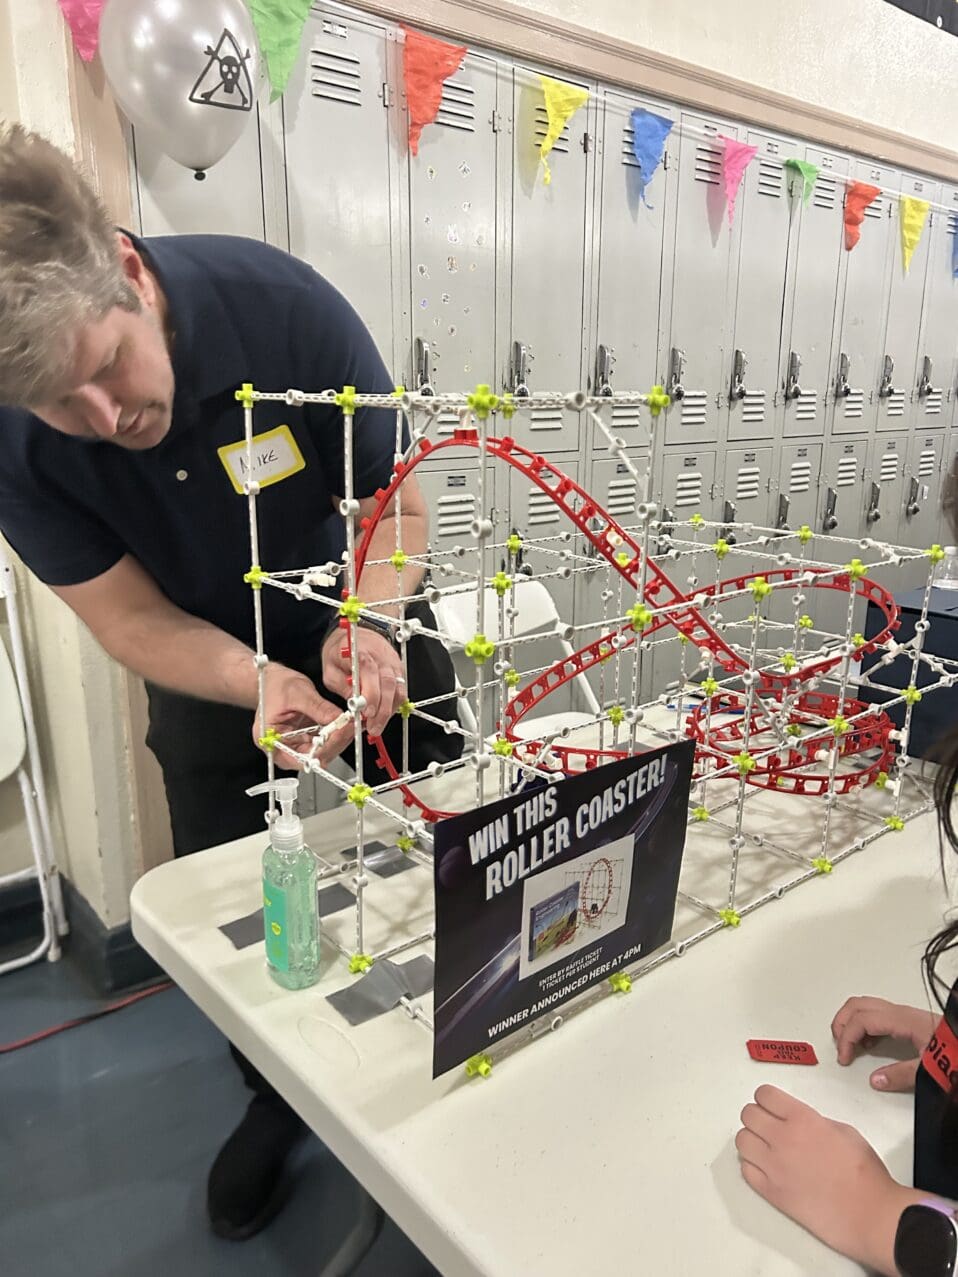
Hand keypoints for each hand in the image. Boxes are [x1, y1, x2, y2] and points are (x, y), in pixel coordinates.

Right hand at [252, 663, 352, 768]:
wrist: (272, 681)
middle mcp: (282, 748)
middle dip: (334, 743)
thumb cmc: (274, 687)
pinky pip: (324, 743)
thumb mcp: (297, 693)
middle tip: (348, 727)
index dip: (321, 750)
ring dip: (337, 739)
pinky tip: (343, 723)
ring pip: (322, 752)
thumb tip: (338, 720)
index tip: (338, 734)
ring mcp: (296, 745)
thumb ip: (318, 708)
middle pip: (313, 758)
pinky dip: (335, 734)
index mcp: (270, 741)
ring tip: (347, 723)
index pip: (299, 758)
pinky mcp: (306, 739)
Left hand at [321, 624, 405, 736]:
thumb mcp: (330, 669)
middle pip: (388, 684)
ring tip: (378, 725)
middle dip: (382, 710)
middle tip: (373, 727)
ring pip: (398, 689)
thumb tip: (353, 706)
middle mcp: (380, 657)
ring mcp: (393, 663)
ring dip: (389, 710)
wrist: (358, 634)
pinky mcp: (399, 670)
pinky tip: (385, 714)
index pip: (370, 672)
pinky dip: (394, 704)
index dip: (371, 694)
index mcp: (360, 652)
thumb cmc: (342, 651)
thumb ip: (342, 687)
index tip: (366, 713)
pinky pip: (401, 689)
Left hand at [736, 1085, 910, 1273]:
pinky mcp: (772, 1193)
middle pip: (748, 1114)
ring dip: (753, 1141)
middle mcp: (783, 1139)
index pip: (764, 1095)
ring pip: (741, 1141)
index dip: (768, 1099)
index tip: (772, 1105)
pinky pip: (746, 1171)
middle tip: (770, 1126)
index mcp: (802, 1119)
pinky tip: (769, 1169)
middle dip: (758, 1117)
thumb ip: (815, 1121)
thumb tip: (798, 1123)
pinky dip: (753, 1167)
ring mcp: (774, 1167)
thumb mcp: (844, 1131)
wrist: (870, 1214)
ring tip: (767, 1148)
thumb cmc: (865, 1174)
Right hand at [832, 996, 936, 1091]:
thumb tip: (875, 1080)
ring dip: (850, 1021)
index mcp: (901, 1019)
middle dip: (842, 1024)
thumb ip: (901, 1075)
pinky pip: (874, 1014)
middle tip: (840, 1048)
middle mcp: (898, 1012)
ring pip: (864, 1006)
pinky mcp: (905, 1019)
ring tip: (850, 1046)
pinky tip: (868, 1044)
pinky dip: (862, 1024)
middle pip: (857, 1005)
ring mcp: (901, 1013)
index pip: (861, 1020)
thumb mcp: (928, 1068)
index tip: (845, 1058)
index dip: (847, 1037)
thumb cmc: (952, 1052)